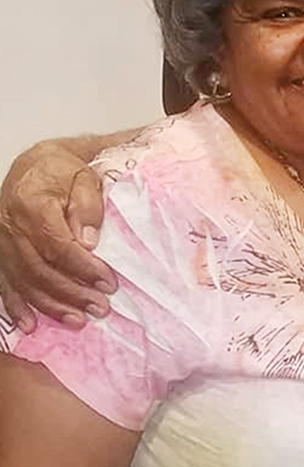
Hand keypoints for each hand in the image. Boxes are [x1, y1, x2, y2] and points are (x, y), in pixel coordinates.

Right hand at [0, 141, 116, 332]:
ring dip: (51, 305)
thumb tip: (90, 242)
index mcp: (32, 205)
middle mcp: (11, 227)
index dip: (84, 268)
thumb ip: (88, 206)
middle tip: (100, 308)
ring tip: (78, 320)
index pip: (59, 246)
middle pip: (40, 269)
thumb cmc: (63, 169)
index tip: (108, 282)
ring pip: (24, 281)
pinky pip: (5, 283)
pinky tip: (30, 324)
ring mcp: (1, 242)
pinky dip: (16, 306)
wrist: (34, 164)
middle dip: (72, 293)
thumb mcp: (84, 176)